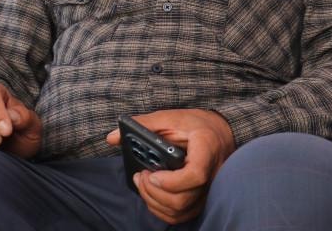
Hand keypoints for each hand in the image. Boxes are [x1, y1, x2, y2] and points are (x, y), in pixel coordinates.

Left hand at [105, 109, 234, 224]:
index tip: (152, 174)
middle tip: (141, 176)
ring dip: (155, 202)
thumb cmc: (194, 123)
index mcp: (206, 149)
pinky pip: (183, 215)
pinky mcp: (202, 198)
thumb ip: (143, 125)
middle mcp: (211, 174)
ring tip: (143, 183)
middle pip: (183, 199)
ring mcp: (208, 189)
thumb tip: (112, 137)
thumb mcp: (170, 118)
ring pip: (181, 211)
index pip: (195, 175)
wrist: (219, 131)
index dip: (171, 181)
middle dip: (154, 192)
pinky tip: (151, 195)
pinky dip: (162, 210)